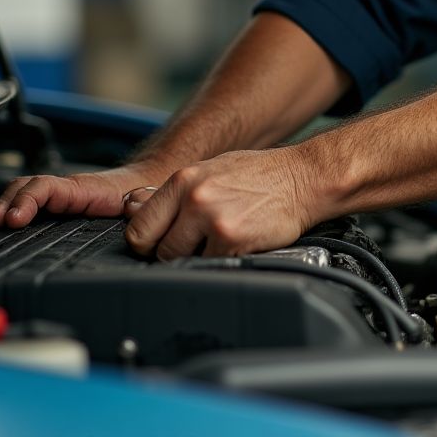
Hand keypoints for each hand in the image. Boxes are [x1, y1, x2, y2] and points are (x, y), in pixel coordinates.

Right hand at [0, 161, 172, 229]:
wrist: (152, 184)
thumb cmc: (143, 197)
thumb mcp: (136, 207)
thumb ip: (131, 214)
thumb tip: (131, 217)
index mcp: (84, 188)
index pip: (47, 187)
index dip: (28, 201)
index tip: (14, 219)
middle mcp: (68, 190)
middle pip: (28, 187)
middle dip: (7, 203)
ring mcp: (62, 195)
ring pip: (26, 191)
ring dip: (5, 204)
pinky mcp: (61, 204)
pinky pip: (31, 199)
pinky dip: (13, 207)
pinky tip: (2, 221)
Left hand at [124, 148, 318, 260]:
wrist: (303, 178)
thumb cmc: (260, 175)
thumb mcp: (212, 170)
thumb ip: (174, 193)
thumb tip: (133, 210)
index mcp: (184, 179)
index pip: (139, 227)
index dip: (148, 242)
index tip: (158, 244)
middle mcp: (195, 197)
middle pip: (158, 249)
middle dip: (173, 252)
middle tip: (196, 243)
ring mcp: (213, 219)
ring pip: (182, 262)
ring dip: (198, 258)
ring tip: (221, 239)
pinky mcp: (232, 240)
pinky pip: (211, 266)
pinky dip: (223, 260)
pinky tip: (239, 241)